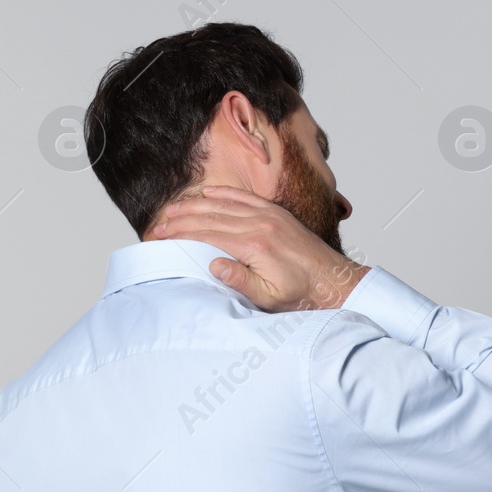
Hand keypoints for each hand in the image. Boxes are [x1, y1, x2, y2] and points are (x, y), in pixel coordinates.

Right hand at [152, 185, 369, 311]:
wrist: (333, 280)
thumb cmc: (301, 294)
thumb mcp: (270, 298)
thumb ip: (241, 281)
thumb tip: (214, 265)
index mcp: (255, 246)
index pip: (208, 235)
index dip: (181, 235)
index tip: (160, 237)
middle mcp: (260, 225)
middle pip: (211, 217)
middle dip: (181, 220)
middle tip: (158, 225)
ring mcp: (269, 215)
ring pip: (224, 205)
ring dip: (195, 205)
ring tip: (172, 209)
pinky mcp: (276, 213)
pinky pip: (244, 198)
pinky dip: (223, 194)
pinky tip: (207, 193)